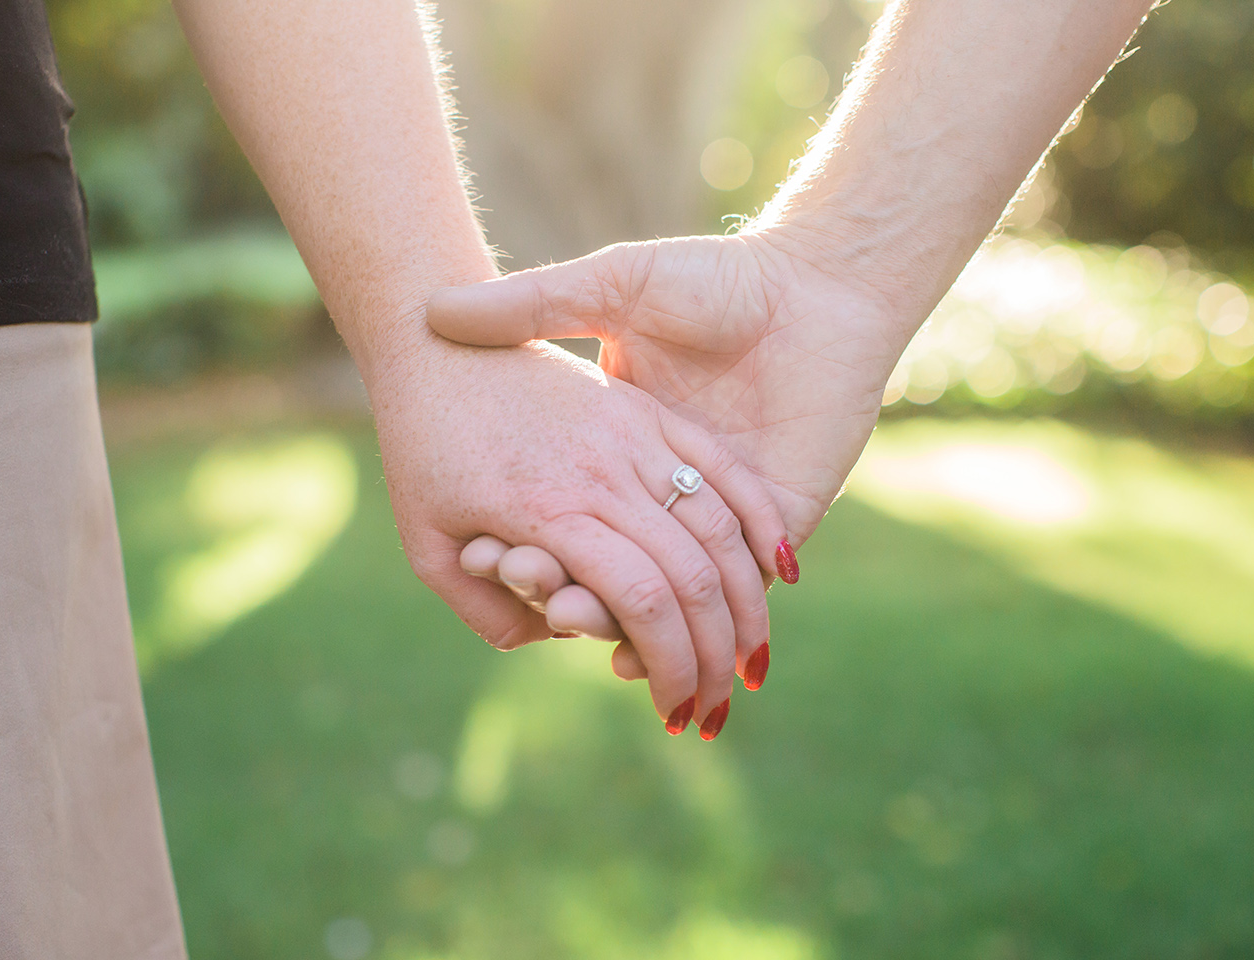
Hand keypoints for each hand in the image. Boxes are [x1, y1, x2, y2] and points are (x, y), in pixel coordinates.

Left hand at [369, 335, 787, 732]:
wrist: (434, 344)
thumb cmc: (421, 449)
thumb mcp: (427, 544)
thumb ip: (484, 608)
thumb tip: (547, 643)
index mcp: (549, 512)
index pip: (641, 601)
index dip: (670, 664)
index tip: (674, 710)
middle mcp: (603, 474)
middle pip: (692, 574)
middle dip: (715, 654)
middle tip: (718, 706)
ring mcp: (632, 436)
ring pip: (719, 525)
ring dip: (747, 601)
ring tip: (754, 656)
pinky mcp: (646, 410)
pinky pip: (721, 465)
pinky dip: (758, 519)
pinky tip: (781, 567)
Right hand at [427, 230, 910, 671]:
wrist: (815, 282)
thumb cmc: (709, 275)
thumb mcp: (608, 283)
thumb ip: (533, 299)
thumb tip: (438, 312)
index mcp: (622, 446)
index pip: (563, 514)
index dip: (523, 539)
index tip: (484, 553)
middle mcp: (666, 488)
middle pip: (604, 566)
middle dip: (558, 590)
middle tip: (525, 592)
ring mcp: (719, 510)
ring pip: (655, 592)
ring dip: (607, 619)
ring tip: (567, 620)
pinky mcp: (777, 523)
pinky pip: (722, 592)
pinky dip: (678, 631)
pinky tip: (629, 651)